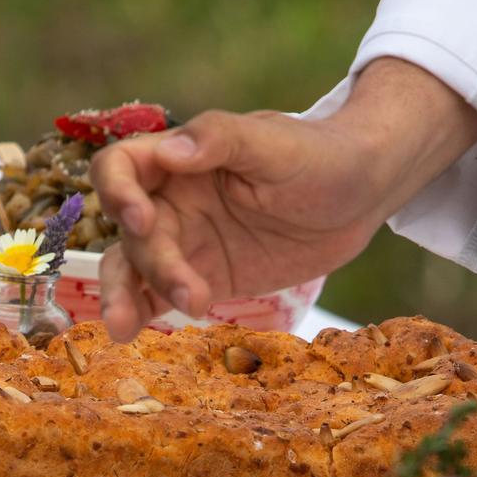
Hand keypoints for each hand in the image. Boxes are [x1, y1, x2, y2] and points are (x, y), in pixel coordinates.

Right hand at [90, 58, 476, 339]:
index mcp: (180, 159)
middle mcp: (171, 200)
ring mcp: (184, 243)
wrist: (359, 197)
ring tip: (124, 329)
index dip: (117, 192)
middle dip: (149, 263)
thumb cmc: (320, 155)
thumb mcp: (276, 143)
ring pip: (134, 269)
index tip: (142, 220)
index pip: (120, 167)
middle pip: (131, 232)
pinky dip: (141, 315)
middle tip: (190, 291)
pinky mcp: (202, 279)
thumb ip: (222, 140)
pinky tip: (131, 336)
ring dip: (125, 296)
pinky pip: (159, 297)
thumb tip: (172, 151)